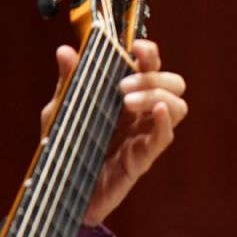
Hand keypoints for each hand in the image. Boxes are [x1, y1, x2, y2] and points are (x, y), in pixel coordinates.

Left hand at [38, 39, 188, 225]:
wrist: (59, 189)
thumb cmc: (64, 148)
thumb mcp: (59, 110)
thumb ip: (68, 82)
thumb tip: (66, 51)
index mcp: (124, 95)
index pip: (149, 67)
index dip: (150, 53)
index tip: (137, 47)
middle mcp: (140, 112)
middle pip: (172, 84)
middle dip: (153, 77)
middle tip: (122, 85)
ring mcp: (145, 134)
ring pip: (177, 107)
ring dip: (157, 96)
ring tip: (127, 102)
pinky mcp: (143, 157)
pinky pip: (164, 137)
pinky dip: (165, 121)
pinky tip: (155, 110)